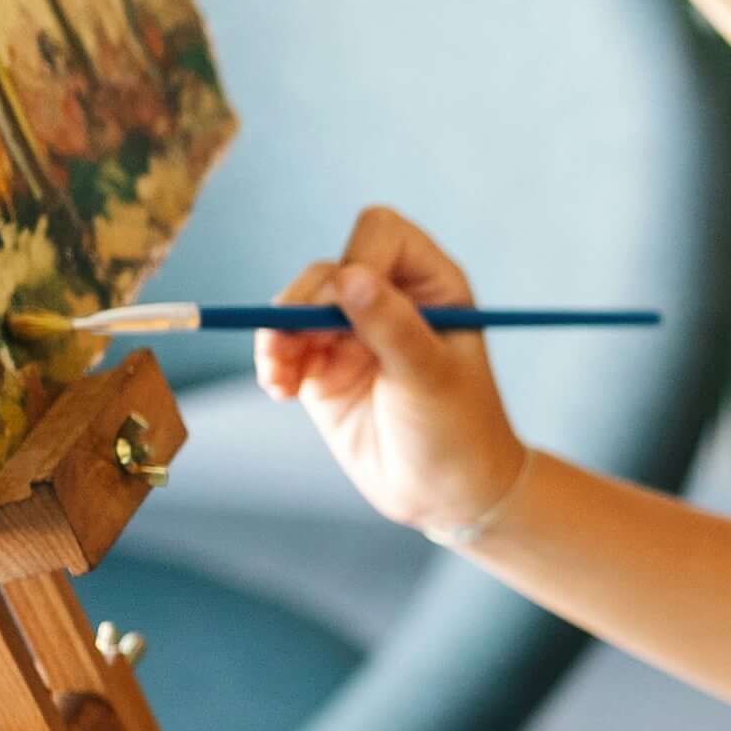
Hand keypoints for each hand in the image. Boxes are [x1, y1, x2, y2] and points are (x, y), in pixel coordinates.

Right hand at [252, 204, 532, 540]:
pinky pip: (282, 345)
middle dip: (307, 303)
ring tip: (280, 374)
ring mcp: (352, 333)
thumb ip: (390, 326)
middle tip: (298, 343)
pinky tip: (279, 389)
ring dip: (280, 332)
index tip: (349, 302)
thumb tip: (349, 277)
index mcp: (431, 285)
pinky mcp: (322, 368)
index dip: (358, 259)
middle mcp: (389, 299)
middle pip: (329, 269)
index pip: (381, 234)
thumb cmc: (458, 431)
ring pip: (297, 305)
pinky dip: (271, 359)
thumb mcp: (429, 377)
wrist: (445, 497)